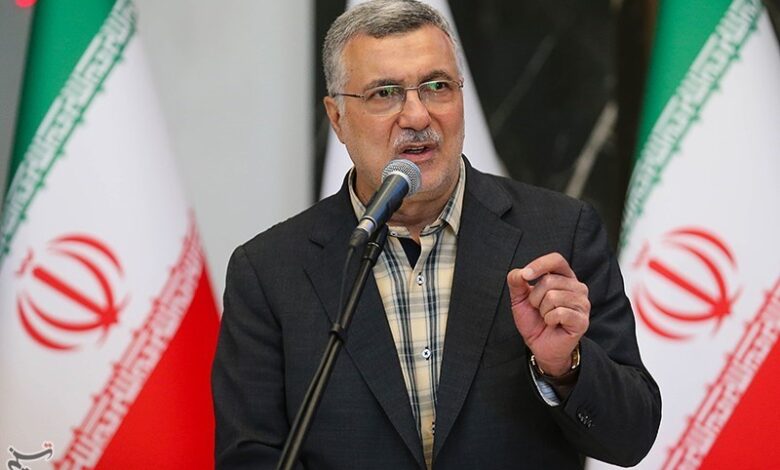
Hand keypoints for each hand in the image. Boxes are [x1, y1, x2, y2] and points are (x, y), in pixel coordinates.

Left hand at [507, 253, 589, 375]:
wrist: (540, 345)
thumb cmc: (534, 320)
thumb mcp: (519, 299)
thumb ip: (516, 282)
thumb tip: (520, 273)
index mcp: (563, 277)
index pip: (556, 260)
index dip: (539, 265)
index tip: (525, 276)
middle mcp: (577, 287)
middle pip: (549, 281)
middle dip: (535, 298)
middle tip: (539, 309)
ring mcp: (582, 303)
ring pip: (553, 297)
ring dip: (542, 310)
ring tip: (547, 317)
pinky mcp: (582, 320)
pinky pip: (559, 312)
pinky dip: (549, 319)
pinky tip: (553, 324)